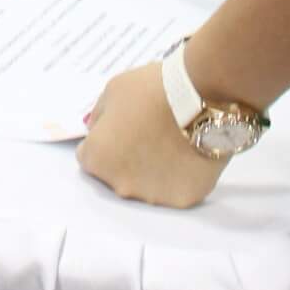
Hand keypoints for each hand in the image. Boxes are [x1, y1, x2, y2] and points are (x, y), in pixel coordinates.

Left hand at [79, 61, 227, 208]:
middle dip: (127, 159)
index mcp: (98, 159)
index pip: (90, 157)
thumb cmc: (153, 91)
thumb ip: (99, 117)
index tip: (121, 130)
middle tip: (148, 134)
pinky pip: (176, 189)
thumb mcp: (112, 91)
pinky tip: (188, 154)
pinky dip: (180, 176)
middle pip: (117, 176)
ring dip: (153, 171)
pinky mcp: (184, 199)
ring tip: (171, 143)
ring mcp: (153, 196)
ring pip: (147, 186)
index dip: (104, 141)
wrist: (200, 99)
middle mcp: (120, 185)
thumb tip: (98, 131)